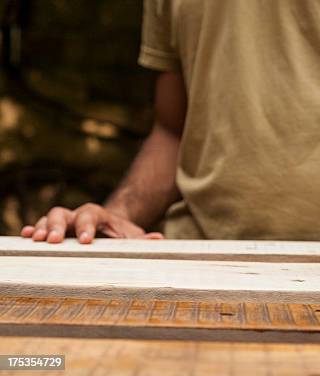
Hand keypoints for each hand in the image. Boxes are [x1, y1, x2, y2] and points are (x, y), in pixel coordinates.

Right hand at [20, 203, 163, 243]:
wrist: (109, 229)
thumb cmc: (121, 236)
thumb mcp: (132, 237)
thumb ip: (142, 239)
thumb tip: (159, 239)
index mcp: (97, 214)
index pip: (89, 215)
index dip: (86, 226)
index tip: (86, 241)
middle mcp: (77, 215)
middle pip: (62, 213)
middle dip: (56, 226)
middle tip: (52, 241)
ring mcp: (63, 222)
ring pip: (47, 218)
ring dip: (40, 228)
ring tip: (35, 240)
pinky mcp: (53, 231)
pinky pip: (38, 228)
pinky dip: (30, 231)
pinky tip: (23, 238)